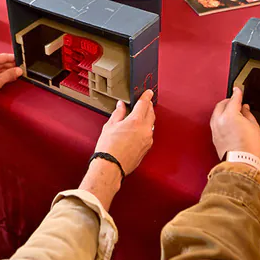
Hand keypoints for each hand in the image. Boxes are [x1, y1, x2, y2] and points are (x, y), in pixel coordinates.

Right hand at [80, 90, 155, 209]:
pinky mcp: (147, 148)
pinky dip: (145, 129)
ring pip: (151, 124)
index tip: (148, 92)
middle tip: (144, 103)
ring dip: (147, 118)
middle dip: (148, 106)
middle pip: (151, 113)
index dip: (146, 96)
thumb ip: (118, 113)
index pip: (144, 104)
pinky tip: (137, 130)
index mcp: (136, 121)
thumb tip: (121, 106)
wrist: (111, 166)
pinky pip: (149, 134)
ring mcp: (148, 140)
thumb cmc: (108, 148)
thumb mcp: (110, 126)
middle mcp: (145, 130)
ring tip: (139, 116)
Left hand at [210, 87, 259, 159]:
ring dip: (223, 109)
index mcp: (229, 115)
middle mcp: (219, 120)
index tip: (237, 89)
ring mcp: (215, 128)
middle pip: (222, 104)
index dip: (237, 93)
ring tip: (232, 111)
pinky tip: (228, 121)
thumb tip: (244, 108)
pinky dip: (221, 118)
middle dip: (229, 101)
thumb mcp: (254, 126)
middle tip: (236, 100)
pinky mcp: (214, 136)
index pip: (233, 99)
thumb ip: (247, 113)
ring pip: (216, 113)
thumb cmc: (248, 147)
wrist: (241, 162)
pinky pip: (215, 122)